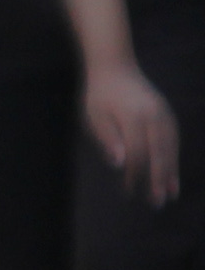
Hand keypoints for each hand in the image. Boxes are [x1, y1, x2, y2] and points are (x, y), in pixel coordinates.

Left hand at [86, 57, 182, 206]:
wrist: (115, 67)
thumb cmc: (99, 94)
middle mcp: (154, 116)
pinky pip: (175, 139)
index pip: (136, 151)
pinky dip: (174, 157)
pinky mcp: (168, 114)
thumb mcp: (94, 115)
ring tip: (171, 193)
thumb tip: (120, 163)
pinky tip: (173, 172)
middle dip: (158, 178)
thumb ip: (108, 138)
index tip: (128, 190)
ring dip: (171, 171)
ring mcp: (164, 114)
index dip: (134, 173)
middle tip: (158, 201)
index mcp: (133, 117)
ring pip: (171, 147)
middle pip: (159, 152)